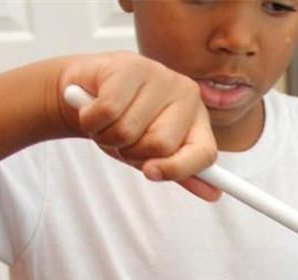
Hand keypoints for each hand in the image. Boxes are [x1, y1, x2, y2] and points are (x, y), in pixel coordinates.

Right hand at [57, 52, 219, 200]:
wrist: (83, 89)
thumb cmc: (123, 121)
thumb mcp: (153, 153)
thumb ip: (180, 171)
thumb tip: (213, 194)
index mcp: (198, 119)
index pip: (204, 154)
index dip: (178, 170)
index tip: (150, 172)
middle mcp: (186, 94)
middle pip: (161, 145)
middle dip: (131, 152)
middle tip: (122, 138)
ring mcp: (160, 75)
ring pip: (128, 131)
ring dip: (107, 136)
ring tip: (106, 121)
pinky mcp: (129, 65)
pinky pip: (107, 112)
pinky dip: (92, 120)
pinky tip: (91, 107)